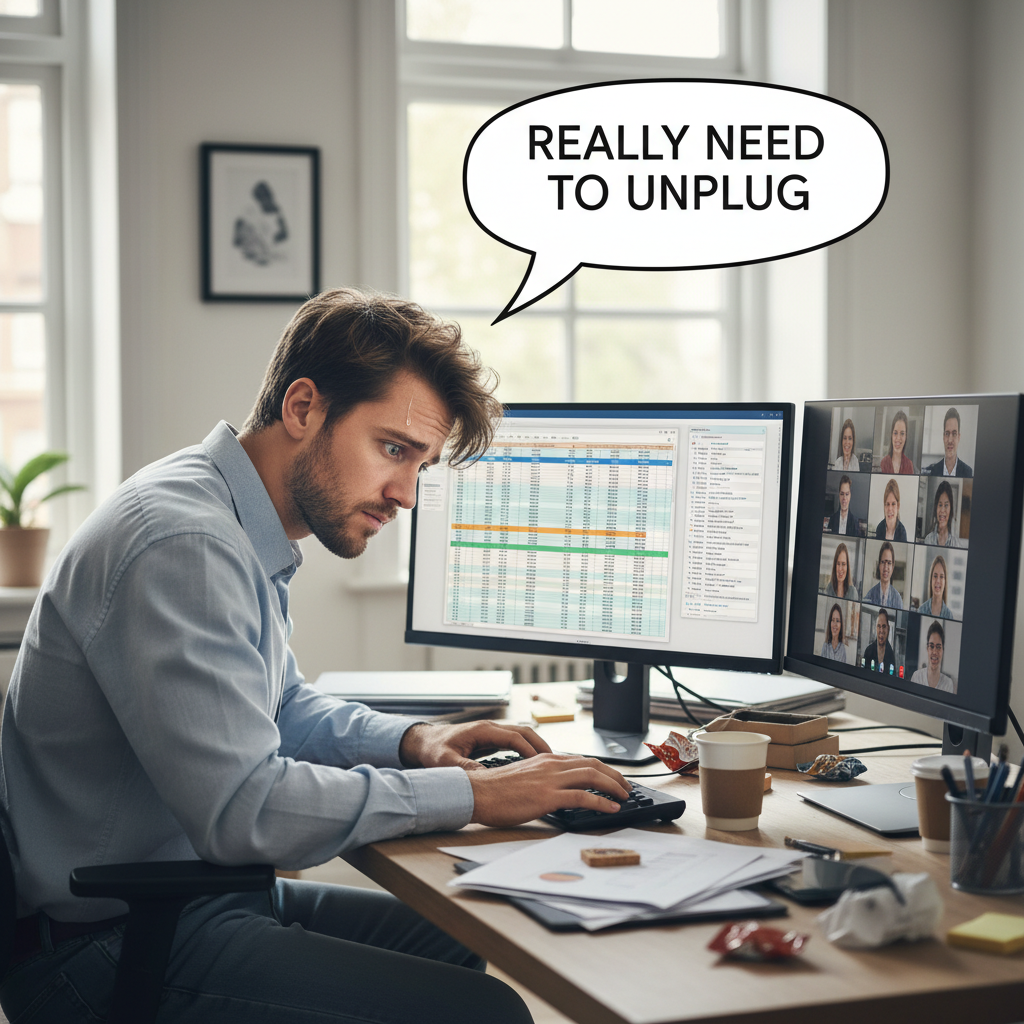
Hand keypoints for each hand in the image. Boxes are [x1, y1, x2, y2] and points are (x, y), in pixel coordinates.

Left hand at [398, 720, 551, 769]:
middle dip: (540, 745)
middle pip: (523, 732)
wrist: (422, 741)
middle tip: (556, 762)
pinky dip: (526, 751)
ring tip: (551, 764)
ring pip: (521, 736)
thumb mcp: (447, 761)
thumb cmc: (433, 749)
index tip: (543, 762)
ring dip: (536, 748)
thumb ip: (465, 769)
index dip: (530, 749)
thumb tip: (484, 780)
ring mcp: (490, 733)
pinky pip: (514, 743)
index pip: (514, 737)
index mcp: (482, 731)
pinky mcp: (489, 740)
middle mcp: (489, 729)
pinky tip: (533, 764)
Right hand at [467, 753, 631, 827]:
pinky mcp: (548, 796)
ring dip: (614, 786)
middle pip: (593, 765)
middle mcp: (551, 764)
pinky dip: (601, 802)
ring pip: (593, 776)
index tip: (612, 778)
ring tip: (625, 796)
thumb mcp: (524, 777)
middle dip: (614, 775)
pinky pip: (583, 796)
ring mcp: (550, 779)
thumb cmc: (495, 789)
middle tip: (626, 787)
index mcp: (546, 759)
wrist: (476, 792)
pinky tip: (611, 808)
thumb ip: (542, 778)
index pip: (582, 760)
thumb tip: (557, 790)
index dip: (602, 769)